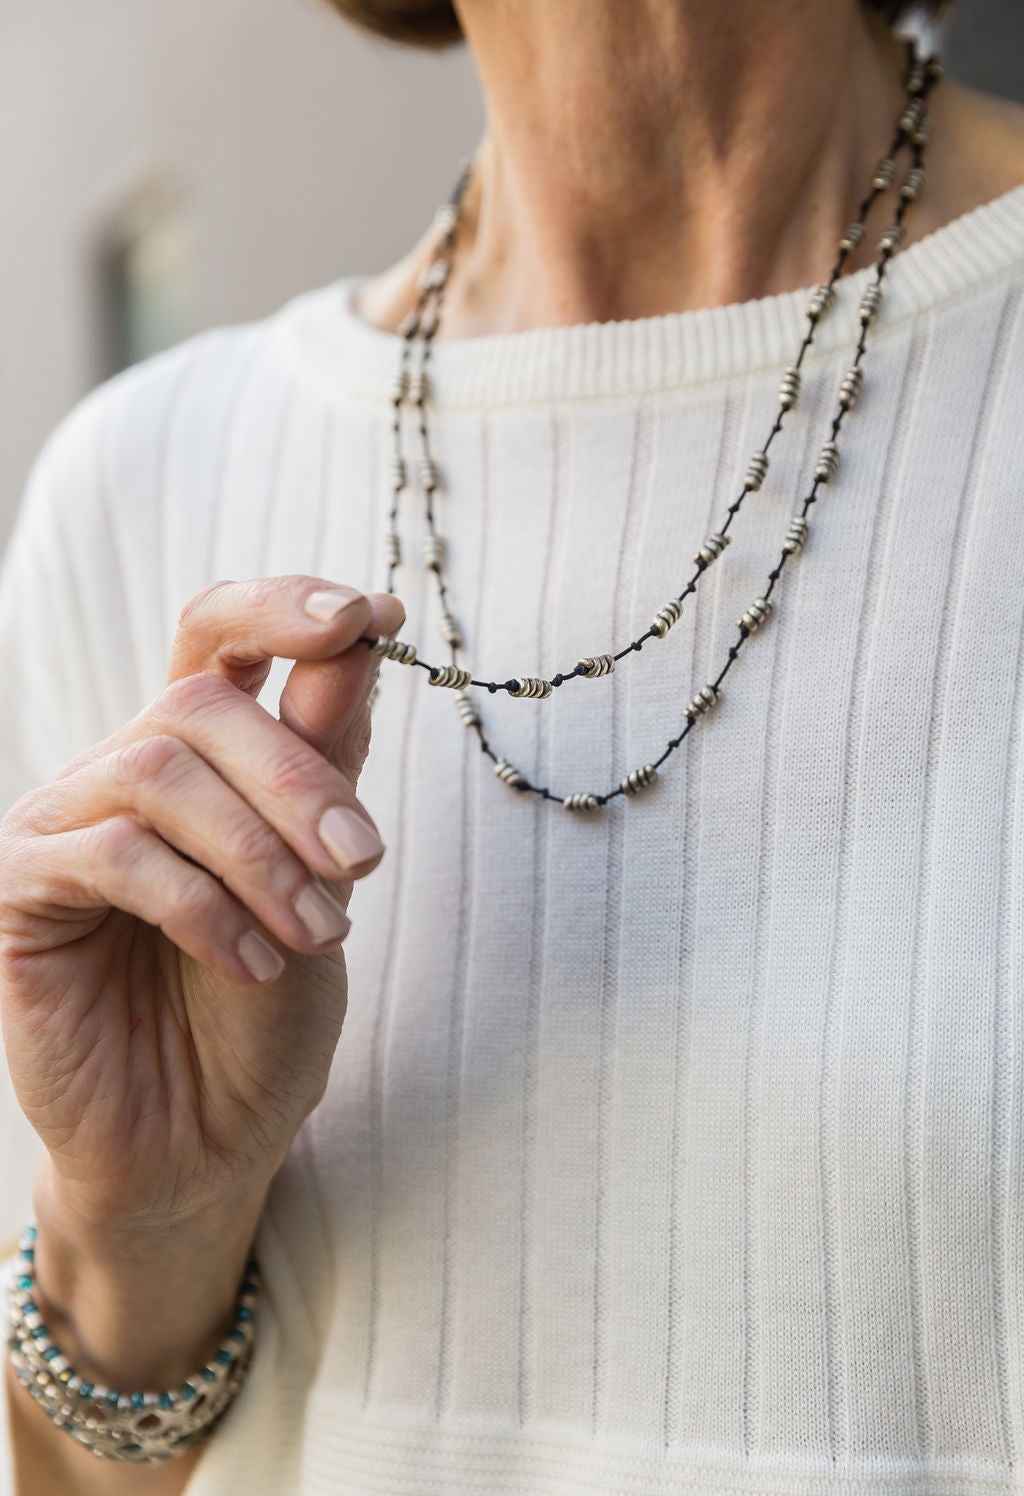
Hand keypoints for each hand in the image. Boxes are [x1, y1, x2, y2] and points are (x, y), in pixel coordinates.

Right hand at [0, 576, 403, 1234]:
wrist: (205, 1142)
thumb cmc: (265, 1012)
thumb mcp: (321, 880)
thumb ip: (324, 764)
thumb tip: (361, 638)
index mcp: (202, 757)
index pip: (221, 635)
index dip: (286, 606)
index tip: (371, 615)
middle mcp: (125, 770)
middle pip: (200, 699)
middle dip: (296, 776)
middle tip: (363, 862)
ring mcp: (65, 824)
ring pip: (160, 770)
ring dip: (258, 852)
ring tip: (316, 931)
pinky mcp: (22, 890)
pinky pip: (113, 854)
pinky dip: (200, 902)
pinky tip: (250, 960)